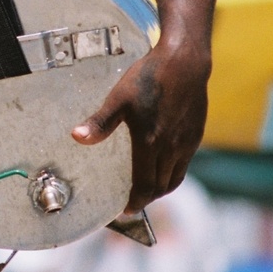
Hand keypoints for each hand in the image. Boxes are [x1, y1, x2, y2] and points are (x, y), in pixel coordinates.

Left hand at [73, 38, 209, 211]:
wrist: (185, 62)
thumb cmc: (150, 77)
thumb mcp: (119, 98)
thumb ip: (100, 122)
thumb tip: (77, 137)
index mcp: (151, 143)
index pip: (145, 187)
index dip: (135, 202)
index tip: (125, 209)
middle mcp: (171, 148)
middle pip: (160, 187)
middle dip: (146, 198)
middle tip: (132, 200)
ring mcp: (186, 143)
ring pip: (174, 178)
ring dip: (160, 188)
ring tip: (146, 188)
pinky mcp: (196, 135)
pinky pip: (184, 164)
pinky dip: (172, 173)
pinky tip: (162, 164)